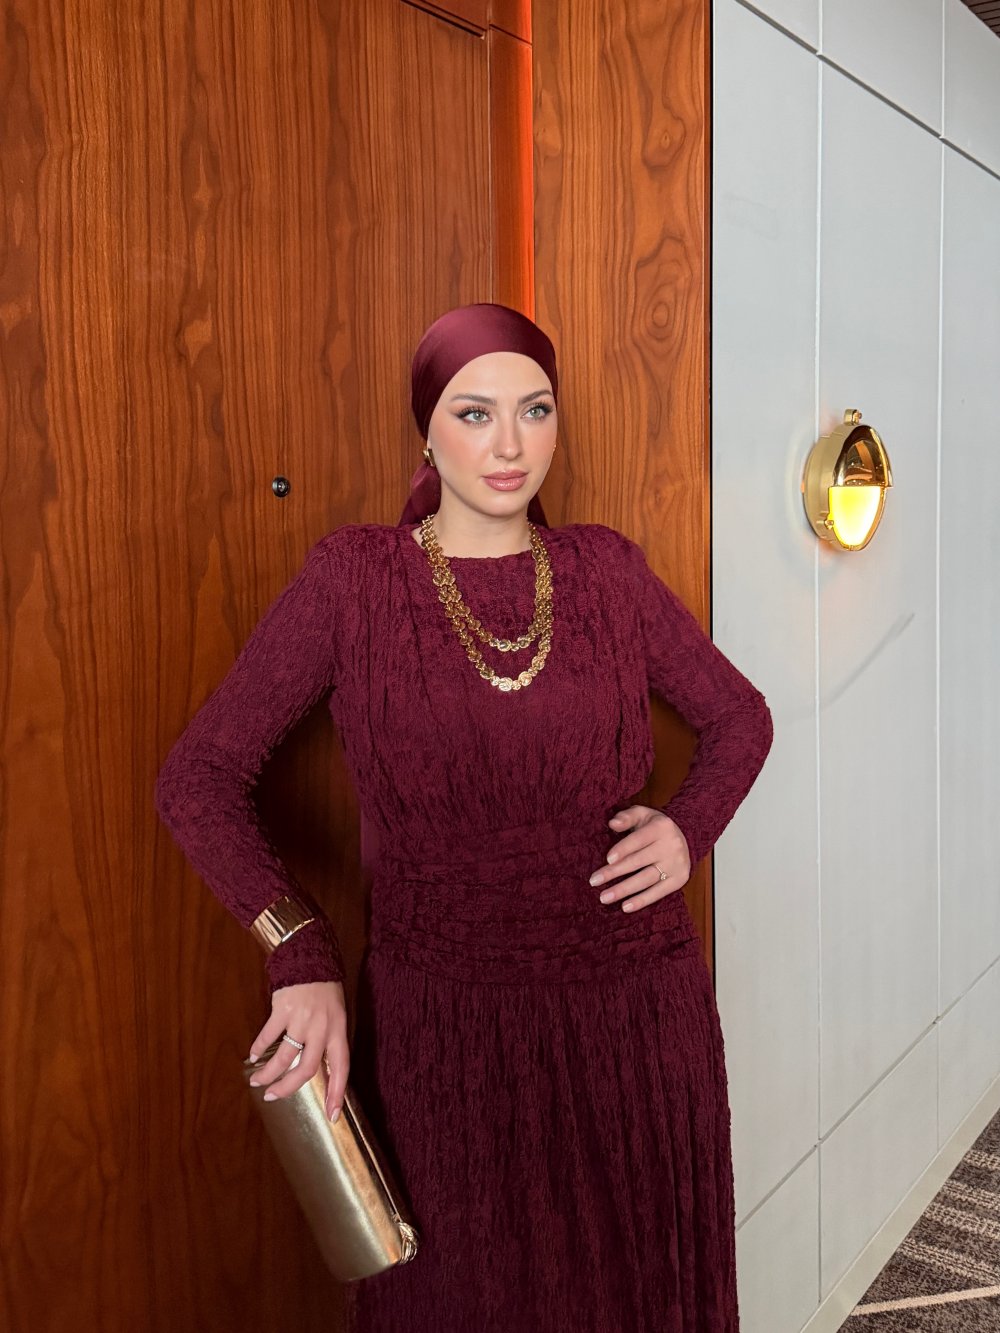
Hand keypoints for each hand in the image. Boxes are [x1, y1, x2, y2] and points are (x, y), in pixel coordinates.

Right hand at [248, 979, 349, 1120]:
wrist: (311, 956)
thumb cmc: (325, 989)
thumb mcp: (336, 1015)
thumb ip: (328, 1040)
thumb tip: (316, 1070)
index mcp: (338, 1030)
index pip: (341, 1068)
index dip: (338, 1093)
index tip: (333, 1115)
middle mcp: (322, 1027)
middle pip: (306, 1068)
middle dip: (288, 1087)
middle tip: (274, 1096)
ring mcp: (302, 1018)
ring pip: (284, 1056)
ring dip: (268, 1072)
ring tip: (257, 1080)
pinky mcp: (283, 1008)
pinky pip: (269, 1035)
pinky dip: (259, 1047)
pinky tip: (253, 1055)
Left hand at [589, 806, 691, 911]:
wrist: (685, 835)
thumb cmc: (654, 826)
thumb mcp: (642, 814)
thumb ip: (626, 817)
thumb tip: (612, 823)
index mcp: (661, 827)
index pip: (639, 840)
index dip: (623, 849)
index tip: (607, 860)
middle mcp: (671, 846)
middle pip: (639, 861)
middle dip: (615, 872)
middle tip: (594, 881)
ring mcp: (676, 864)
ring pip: (647, 879)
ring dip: (624, 890)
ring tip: (604, 897)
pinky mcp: (679, 880)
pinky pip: (659, 892)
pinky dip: (642, 901)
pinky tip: (625, 907)